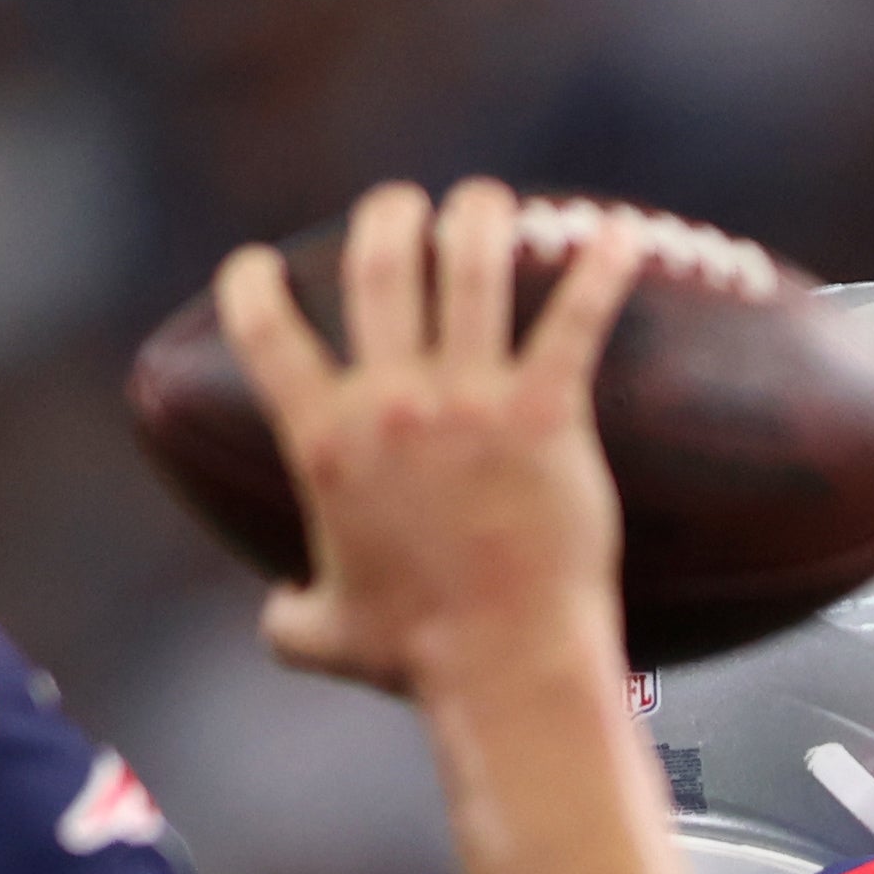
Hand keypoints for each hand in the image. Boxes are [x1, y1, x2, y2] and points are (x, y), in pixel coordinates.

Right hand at [219, 180, 645, 702]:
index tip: (258, 265)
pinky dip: (601, 269)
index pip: (266, 335)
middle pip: (379, 266)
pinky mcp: (548, 415)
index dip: (251, 285)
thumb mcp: (326, 636)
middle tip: (404, 208)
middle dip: (388, 217)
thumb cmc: (419, 656)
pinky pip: (575, 320)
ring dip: (477, 218)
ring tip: (485, 204)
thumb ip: (288, 616)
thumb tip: (276, 616)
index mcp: (327, 443)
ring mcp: (472, 402)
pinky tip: (622, 236)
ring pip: (470, 266)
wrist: (506, 669)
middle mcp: (393, 405)